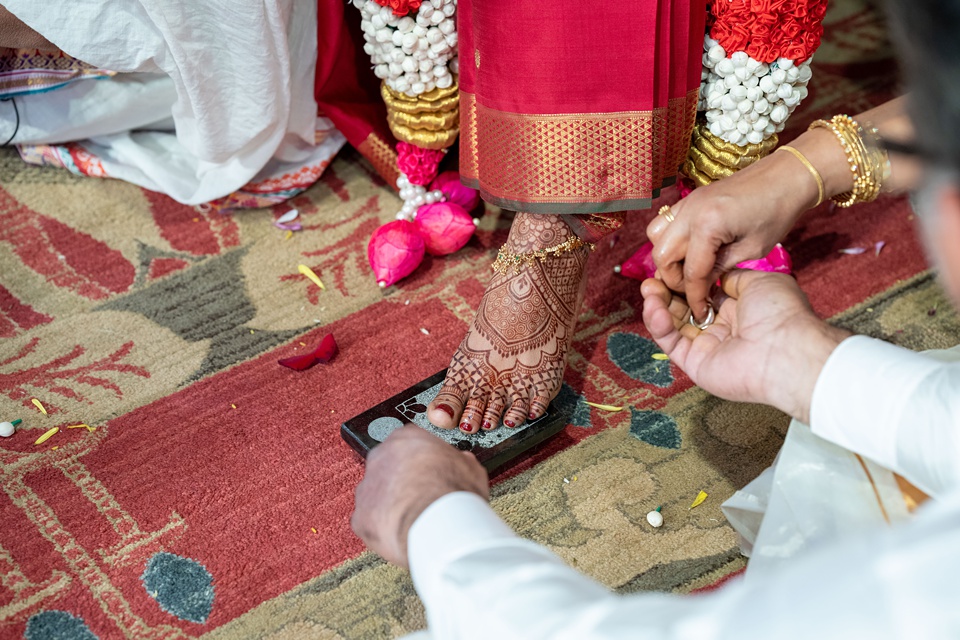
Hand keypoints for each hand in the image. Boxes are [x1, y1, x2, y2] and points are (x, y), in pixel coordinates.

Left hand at [351, 425, 488, 567]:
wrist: (441, 525)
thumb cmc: (456, 493)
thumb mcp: (469, 467)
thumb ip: (459, 461)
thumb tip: (462, 462)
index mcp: (406, 439)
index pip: (408, 444)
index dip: (421, 462)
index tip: (431, 473)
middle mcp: (381, 457)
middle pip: (388, 468)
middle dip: (402, 482)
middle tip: (422, 497)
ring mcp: (367, 487)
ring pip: (377, 495)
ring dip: (391, 505)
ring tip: (414, 519)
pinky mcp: (360, 516)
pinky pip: (370, 521)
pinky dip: (383, 528)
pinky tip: (401, 532)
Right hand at [641, 271, 849, 423]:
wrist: (785, 347)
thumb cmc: (779, 313)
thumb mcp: (758, 281)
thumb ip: (731, 277)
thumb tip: (714, 274)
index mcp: (736, 309)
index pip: (701, 293)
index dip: (684, 280)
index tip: (672, 266)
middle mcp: (720, 328)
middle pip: (683, 308)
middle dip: (666, 291)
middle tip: (653, 278)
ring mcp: (706, 347)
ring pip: (672, 325)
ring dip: (657, 305)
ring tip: (649, 288)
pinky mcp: (695, 364)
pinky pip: (671, 343)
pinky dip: (658, 325)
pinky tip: (654, 307)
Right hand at [647, 149, 817, 321]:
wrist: (784, 176)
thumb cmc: (776, 212)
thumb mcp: (752, 249)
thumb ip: (720, 268)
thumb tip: (701, 285)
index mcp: (708, 225)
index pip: (691, 272)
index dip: (694, 296)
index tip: (700, 312)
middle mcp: (690, 212)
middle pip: (662, 256)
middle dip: (674, 279)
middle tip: (693, 291)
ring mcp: (686, 203)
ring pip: (656, 237)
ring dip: (667, 258)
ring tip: (688, 270)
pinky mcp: (689, 199)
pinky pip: (664, 223)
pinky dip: (669, 240)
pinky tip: (689, 250)